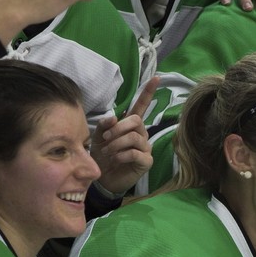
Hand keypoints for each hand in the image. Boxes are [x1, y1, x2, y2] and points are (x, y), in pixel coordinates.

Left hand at [92, 76, 158, 194]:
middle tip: (106, 138)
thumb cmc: (102, 156)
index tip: (156, 78)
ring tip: (108, 151)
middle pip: (136, 121)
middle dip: (118, 128)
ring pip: (134, 137)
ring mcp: (145, 148)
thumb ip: (104, 125)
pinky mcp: (145, 161)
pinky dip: (122, 155)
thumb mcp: (99, 137)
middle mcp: (141, 134)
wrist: (102, 178)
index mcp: (131, 126)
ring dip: (117, 143)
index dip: (148, 92)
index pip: (141, 106)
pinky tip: (116, 159)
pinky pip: (135, 152)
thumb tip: (113, 117)